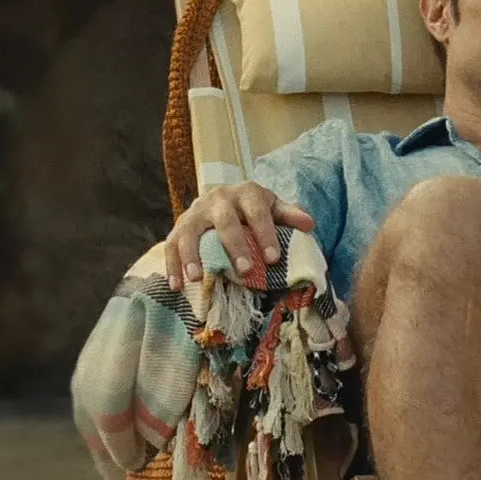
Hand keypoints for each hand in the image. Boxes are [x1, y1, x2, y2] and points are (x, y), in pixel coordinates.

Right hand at [164, 181, 313, 290]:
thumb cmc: (251, 209)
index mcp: (246, 193)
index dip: (265, 234)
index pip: (257, 211)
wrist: (221, 198)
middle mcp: (218, 199)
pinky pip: (171, 245)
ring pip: (190, 232)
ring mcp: (195, 213)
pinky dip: (172, 266)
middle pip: (225, 220)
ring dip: (192, 255)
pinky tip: (177, 287)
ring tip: (198, 278)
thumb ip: (288, 216)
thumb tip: (309, 225)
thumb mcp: (272, 208)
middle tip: (245, 271)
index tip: (273, 259)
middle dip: (235, 245)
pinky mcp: (179, 227)